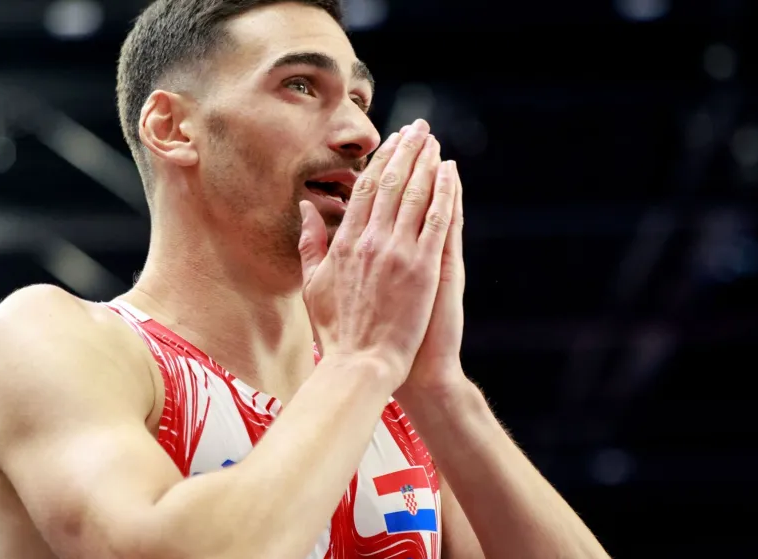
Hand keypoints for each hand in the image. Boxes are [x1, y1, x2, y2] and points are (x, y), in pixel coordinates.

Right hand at [297, 120, 457, 390]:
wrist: (361, 364)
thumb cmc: (337, 330)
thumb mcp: (313, 284)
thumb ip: (310, 242)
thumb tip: (306, 207)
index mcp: (345, 243)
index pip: (364, 190)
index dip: (380, 162)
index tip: (392, 142)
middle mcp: (370, 241)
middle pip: (390, 184)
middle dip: (406, 151)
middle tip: (418, 128)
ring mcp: (398, 253)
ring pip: (414, 195)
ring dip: (425, 163)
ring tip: (433, 141)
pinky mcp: (423, 267)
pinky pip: (436, 220)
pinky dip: (444, 192)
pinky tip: (450, 172)